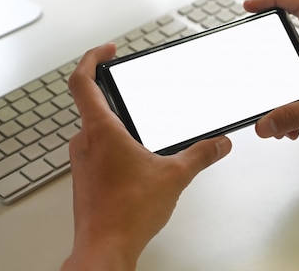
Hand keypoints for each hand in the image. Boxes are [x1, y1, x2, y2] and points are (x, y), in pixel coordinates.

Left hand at [62, 44, 231, 270]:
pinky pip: (94, 149)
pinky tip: (133, 157)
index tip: (107, 51)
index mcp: (100, 130)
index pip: (82, 81)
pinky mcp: (83, 178)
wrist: (104, 248)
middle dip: (108, 89)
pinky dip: (110, 143)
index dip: (92, 58)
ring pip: (91, 127)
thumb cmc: (126, 214)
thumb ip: (200, 155)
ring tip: (136, 122)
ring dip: (111, 119)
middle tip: (124, 81)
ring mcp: (80, 161)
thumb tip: (218, 144)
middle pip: (87, 101)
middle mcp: (84, 142)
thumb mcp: (174, 176)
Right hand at [245, 0, 298, 151]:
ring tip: (277, 117)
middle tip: (256, 78)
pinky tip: (294, 128)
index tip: (251, 7)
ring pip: (297, 79)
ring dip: (285, 98)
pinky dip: (296, 112)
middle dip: (272, 67)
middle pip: (291, 49)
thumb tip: (266, 123)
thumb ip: (296, 115)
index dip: (273, 0)